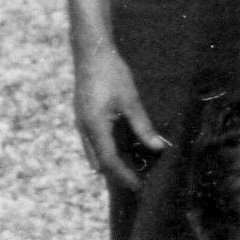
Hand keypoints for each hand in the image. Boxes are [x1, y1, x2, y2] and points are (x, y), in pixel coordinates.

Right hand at [73, 44, 167, 189]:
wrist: (91, 53)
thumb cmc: (112, 74)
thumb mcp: (131, 100)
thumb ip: (143, 126)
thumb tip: (158, 148)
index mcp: (95, 126)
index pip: (109, 160)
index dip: (124, 176)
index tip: (138, 186)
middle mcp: (84, 129)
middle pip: (99, 161)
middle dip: (116, 174)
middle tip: (136, 182)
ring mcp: (81, 123)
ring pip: (94, 153)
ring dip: (110, 163)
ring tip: (131, 168)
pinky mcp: (83, 117)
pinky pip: (93, 142)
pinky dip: (106, 151)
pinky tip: (121, 148)